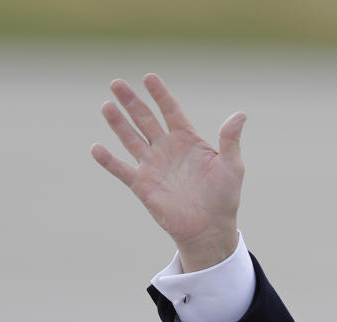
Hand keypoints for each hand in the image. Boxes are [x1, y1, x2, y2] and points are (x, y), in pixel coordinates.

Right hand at [91, 74, 246, 271]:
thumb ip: (231, 140)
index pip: (171, 111)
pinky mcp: (143, 185)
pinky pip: (121, 170)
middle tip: (117, 83)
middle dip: (132, 101)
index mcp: (188, 141)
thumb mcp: (232, 166)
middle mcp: (167, 149)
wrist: (210, 228)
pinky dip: (108, 160)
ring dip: (118, 123)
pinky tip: (95, 148)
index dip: (160, 94)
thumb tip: (240, 114)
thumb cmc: (224, 198)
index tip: (149, 77)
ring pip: (131, 138)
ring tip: (107, 105)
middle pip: (146, 119)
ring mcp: (153, 166)